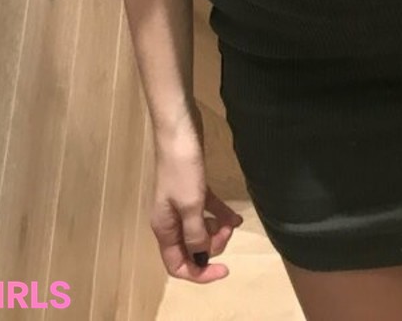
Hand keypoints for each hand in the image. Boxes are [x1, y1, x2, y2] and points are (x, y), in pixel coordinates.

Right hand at [151, 114, 244, 283]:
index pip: (178, 265)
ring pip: (200, 230)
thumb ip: (196, 235)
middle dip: (212, 246)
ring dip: (217, 231)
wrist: (179, 129)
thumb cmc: (183, 169)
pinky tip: (237, 217)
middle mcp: (171, 220)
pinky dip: (220, 215)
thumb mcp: (190, 205)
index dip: (199, 273)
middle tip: (228, 232)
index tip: (224, 269)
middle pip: (191, 248)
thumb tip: (201, 258)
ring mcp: (181, 203)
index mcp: (164, 228)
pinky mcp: (193, 188)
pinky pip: (207, 210)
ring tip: (233, 223)